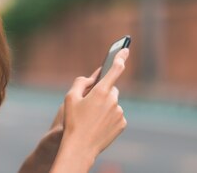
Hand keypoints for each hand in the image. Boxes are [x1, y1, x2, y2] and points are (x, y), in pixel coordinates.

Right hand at [54, 48, 129, 168]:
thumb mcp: (70, 98)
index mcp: (101, 91)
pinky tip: (99, 125)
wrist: (80, 147)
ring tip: (92, 119)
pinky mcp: (122, 123)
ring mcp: (119, 112)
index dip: (121, 57)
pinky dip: (109, 117)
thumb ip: (80, 82)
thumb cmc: (73, 122)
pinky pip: (116, 115)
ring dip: (106, 106)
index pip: (115, 69)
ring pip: (113, 103)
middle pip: (111, 89)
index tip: (126, 49)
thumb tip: (90, 77)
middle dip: (103, 93)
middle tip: (90, 104)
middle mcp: (113, 100)